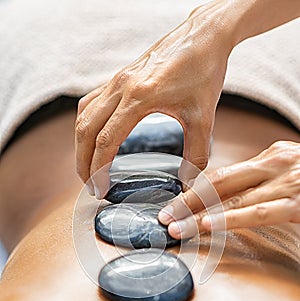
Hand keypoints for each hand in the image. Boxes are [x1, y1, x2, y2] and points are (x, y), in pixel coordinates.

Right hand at [75, 3, 233, 197]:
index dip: (99, 169)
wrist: (204, 35)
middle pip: (85, 130)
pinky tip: (95, 137)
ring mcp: (117, 80)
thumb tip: (188, 183)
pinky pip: (91, 102)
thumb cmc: (204, 70)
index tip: (101, 189)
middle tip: (91, 186)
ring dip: (80, 144)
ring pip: (83, 116)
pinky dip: (87, 124)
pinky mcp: (119, 77)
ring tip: (88, 167)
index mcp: (139, 97)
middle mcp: (121, 86)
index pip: (106, 140)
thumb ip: (197, 154)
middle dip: (83, 162)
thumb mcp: (204, 117)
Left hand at [159, 141, 299, 236]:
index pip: (224, 175)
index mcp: (270, 157)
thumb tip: (239, 196)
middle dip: (187, 200)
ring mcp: (284, 183)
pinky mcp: (296, 204)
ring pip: (232, 200)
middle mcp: (274, 165)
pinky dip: (229, 218)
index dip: (195, 191)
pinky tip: (208, 224)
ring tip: (175, 226)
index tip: (175, 205)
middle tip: (164, 215)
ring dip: (198, 215)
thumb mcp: (293, 169)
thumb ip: (266, 180)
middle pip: (220, 182)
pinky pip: (257, 212)